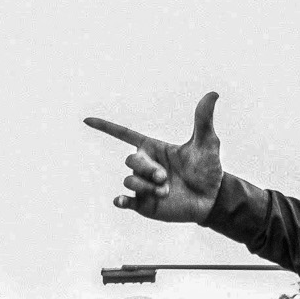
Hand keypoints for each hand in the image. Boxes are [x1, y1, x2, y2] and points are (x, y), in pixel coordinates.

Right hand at [86, 92, 223, 224]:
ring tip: (165, 192)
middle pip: (130, 160)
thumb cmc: (208, 170)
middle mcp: (145, 166)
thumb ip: (203, 120)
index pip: (124, 135)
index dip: (106, 127)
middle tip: (165, 178)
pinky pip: (124, 201)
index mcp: (153, 148)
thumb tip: (213, 94)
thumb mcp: (206, 144)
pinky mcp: (144, 204)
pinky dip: (120, 201)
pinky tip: (121, 201)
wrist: (212, 200)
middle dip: (146, 168)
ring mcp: (143, 185)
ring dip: (146, 186)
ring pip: (129, 180)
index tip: (87, 120)